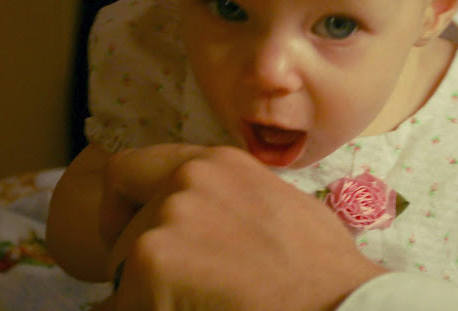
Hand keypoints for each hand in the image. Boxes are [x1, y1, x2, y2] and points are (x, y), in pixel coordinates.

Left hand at [100, 144, 384, 310]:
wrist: (334, 300)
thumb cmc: (318, 265)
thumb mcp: (274, 204)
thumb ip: (227, 198)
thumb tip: (202, 227)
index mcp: (219, 162)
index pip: (131, 167)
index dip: (123, 204)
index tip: (133, 234)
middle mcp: (188, 177)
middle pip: (126, 223)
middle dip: (138, 259)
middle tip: (175, 285)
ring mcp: (168, 214)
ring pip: (125, 265)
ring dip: (148, 290)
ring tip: (200, 298)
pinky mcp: (152, 258)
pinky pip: (125, 300)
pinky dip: (149, 310)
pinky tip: (195, 309)